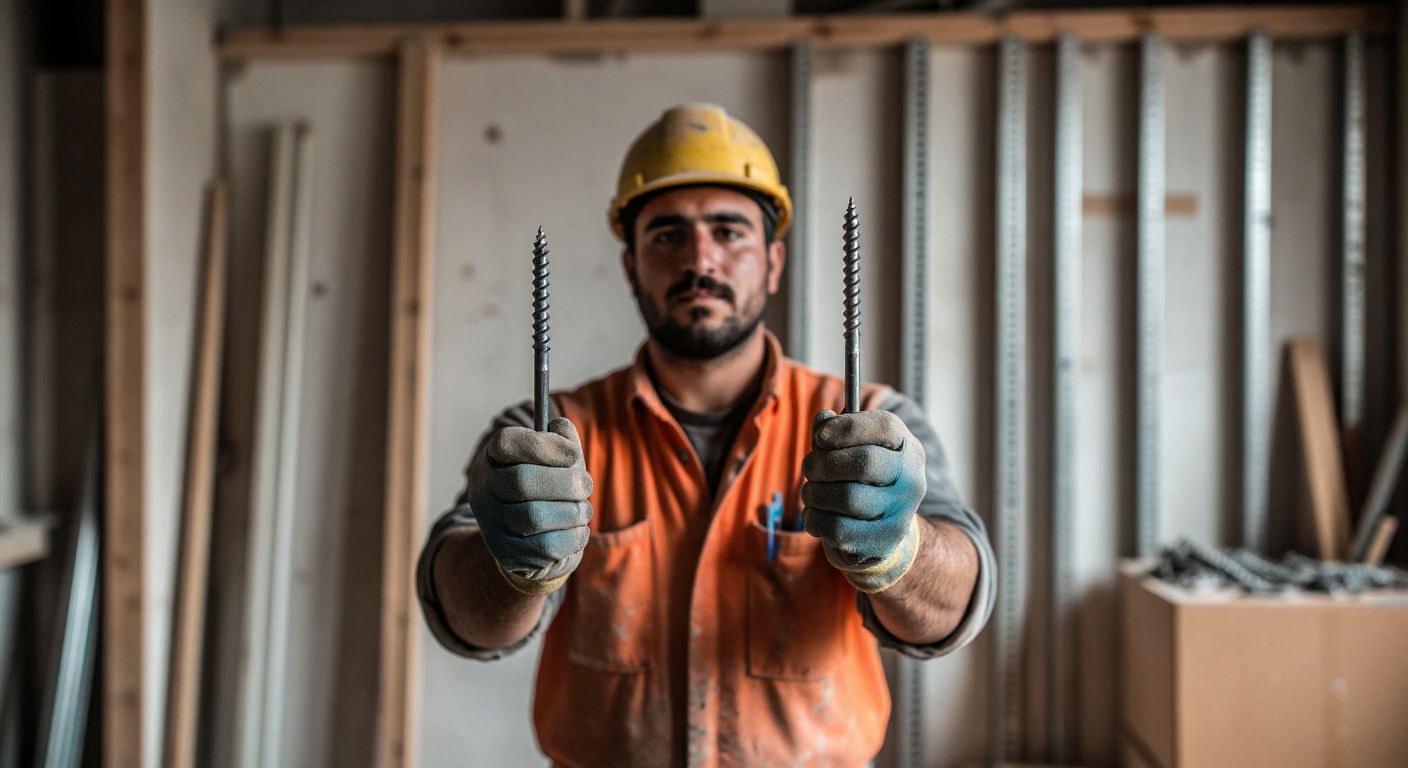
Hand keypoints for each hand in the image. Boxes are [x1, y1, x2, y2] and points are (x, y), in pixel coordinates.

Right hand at [468, 417, 593, 594]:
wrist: (530, 535)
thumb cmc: (548, 486)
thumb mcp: (556, 459)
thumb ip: (561, 440)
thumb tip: (561, 427)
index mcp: (493, 458)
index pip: (507, 443)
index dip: (544, 447)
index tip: (573, 454)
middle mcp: (484, 489)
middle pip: (521, 482)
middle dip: (565, 483)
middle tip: (587, 485)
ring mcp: (491, 524)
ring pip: (533, 517)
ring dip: (571, 512)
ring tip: (583, 510)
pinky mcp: (506, 554)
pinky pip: (544, 547)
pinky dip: (572, 538)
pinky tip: (579, 530)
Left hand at [801, 409, 925, 592]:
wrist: (883, 530)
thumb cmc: (862, 480)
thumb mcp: (852, 449)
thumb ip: (835, 430)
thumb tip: (823, 419)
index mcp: (907, 448)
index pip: (885, 426)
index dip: (846, 427)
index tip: (820, 436)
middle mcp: (912, 479)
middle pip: (865, 463)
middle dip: (824, 463)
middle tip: (809, 467)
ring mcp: (900, 514)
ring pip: (847, 498)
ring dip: (815, 493)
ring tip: (810, 493)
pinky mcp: (882, 542)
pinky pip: (837, 529)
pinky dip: (814, 519)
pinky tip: (813, 515)